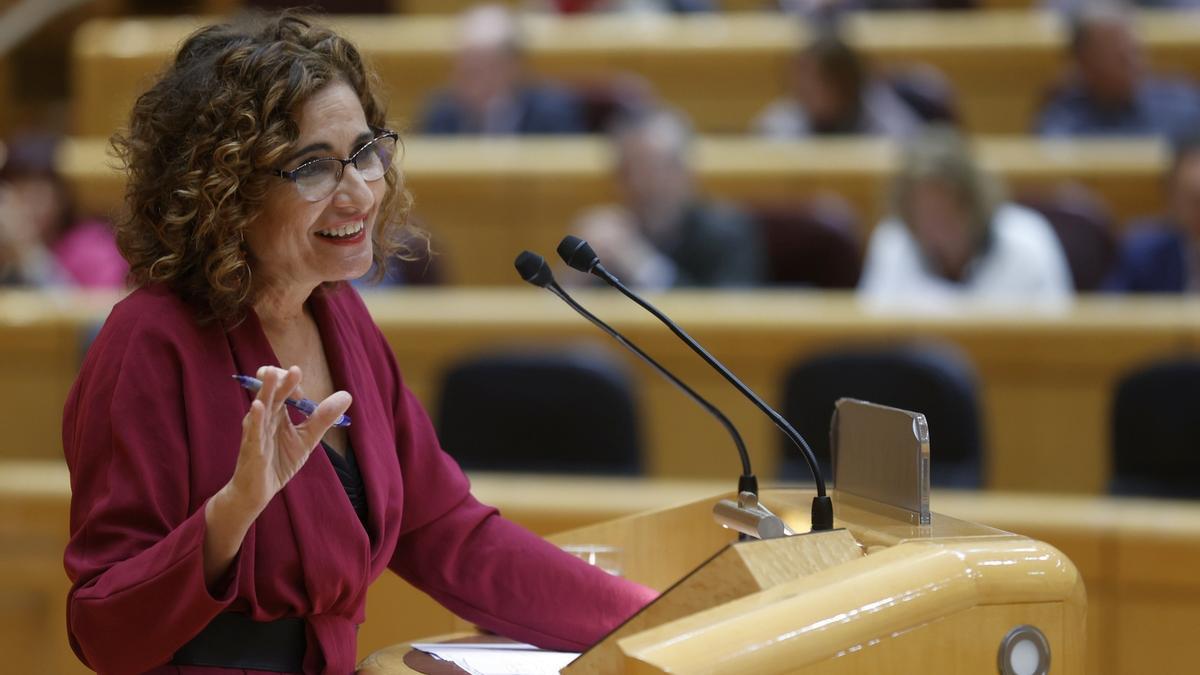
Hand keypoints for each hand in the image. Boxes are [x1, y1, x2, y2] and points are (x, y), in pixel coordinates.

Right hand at [228, 365, 351, 512]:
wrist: (258, 491)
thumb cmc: (278, 462)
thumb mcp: (307, 438)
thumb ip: (323, 418)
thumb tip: (347, 395)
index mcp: (276, 412)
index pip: (281, 387)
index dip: (293, 384)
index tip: (304, 396)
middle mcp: (264, 417)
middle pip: (271, 392)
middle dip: (282, 380)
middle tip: (296, 371)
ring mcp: (256, 431)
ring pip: (260, 406)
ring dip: (265, 390)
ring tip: (269, 372)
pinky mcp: (252, 448)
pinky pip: (253, 431)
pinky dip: (256, 418)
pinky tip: (258, 406)